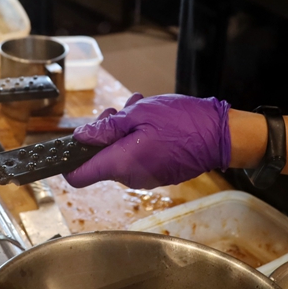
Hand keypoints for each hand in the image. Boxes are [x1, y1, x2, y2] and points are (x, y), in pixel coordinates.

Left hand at [65, 93, 231, 188]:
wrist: (219, 136)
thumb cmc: (181, 122)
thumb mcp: (139, 114)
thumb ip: (106, 128)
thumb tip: (80, 137)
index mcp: (120, 164)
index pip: (78, 176)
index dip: (68, 161)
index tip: (70, 145)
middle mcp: (129, 177)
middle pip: (99, 161)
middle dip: (103, 135)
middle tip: (117, 112)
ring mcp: (145, 178)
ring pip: (118, 156)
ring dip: (122, 132)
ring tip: (138, 109)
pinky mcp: (157, 175)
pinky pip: (136, 158)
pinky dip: (137, 140)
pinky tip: (150, 120)